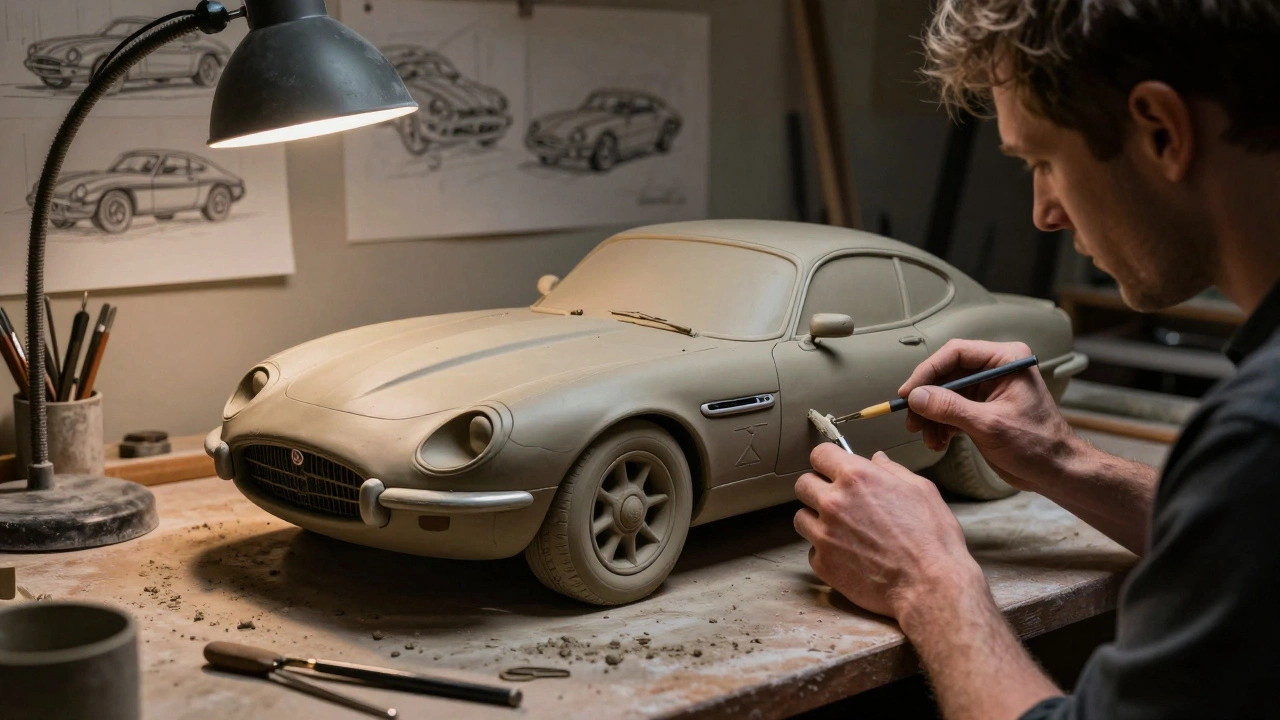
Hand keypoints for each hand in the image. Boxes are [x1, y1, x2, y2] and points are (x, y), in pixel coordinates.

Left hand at [793, 444, 983, 618]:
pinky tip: (848, 554)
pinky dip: (825, 551)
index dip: (828, 461)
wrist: (929, 586)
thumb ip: (892, 470)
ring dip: (816, 520)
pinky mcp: (823, 564)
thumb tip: (877, 460)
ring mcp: (824, 535)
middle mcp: (834, 503)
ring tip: (842, 529)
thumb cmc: (932, 539)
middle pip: (803, 484)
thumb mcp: (921, 491)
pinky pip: (812, 550)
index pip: (819, 454)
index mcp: (856, 477)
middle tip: (837, 500)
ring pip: (801, 517)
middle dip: (817, 489)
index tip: (833, 469)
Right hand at [899, 339, 1081, 490]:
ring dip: (931, 416)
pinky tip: (939, 441)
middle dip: (927, 398)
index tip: (908, 392)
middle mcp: (996, 369)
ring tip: (927, 436)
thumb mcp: (989, 425)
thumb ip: (950, 408)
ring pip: (945, 394)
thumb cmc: (1038, 444)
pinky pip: (951, 410)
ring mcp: (988, 389)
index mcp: (1006, 360)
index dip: (928, 371)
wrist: (1056, 471)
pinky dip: (941, 425)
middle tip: (911, 418)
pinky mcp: (982, 408)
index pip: (956, 353)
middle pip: (947, 374)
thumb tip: (917, 397)